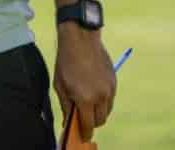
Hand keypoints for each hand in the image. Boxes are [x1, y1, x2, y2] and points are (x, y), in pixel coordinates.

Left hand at [54, 25, 115, 141]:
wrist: (80, 39)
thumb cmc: (66, 62)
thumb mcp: (60, 86)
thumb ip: (66, 106)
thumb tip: (68, 122)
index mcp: (85, 99)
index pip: (88, 125)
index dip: (85, 132)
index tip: (82, 135)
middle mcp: (101, 96)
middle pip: (101, 121)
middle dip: (92, 123)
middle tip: (83, 118)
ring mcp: (110, 89)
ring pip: (107, 110)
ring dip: (99, 112)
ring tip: (88, 104)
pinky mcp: (114, 81)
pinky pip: (111, 98)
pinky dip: (104, 100)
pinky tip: (94, 91)